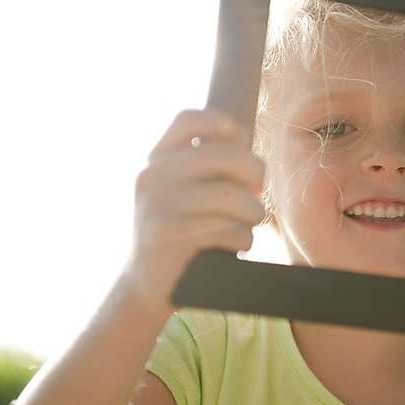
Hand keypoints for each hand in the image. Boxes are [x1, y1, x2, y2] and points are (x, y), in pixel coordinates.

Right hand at [124, 108, 267, 316]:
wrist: (148, 286)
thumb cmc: (185, 234)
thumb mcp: (189, 193)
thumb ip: (212, 169)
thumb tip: (254, 162)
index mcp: (158, 159)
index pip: (190, 119)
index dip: (227, 127)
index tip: (243, 148)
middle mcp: (152, 176)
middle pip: (224, 154)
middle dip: (255, 174)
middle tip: (256, 196)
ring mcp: (157, 205)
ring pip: (232, 196)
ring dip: (253, 215)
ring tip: (246, 227)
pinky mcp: (168, 236)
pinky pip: (226, 228)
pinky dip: (242, 239)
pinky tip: (235, 246)